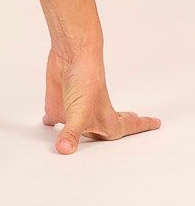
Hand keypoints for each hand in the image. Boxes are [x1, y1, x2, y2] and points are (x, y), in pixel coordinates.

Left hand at [42, 46, 161, 154]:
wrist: (70, 55)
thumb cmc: (85, 82)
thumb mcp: (78, 114)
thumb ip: (71, 134)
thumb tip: (64, 150)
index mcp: (106, 122)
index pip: (127, 128)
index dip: (141, 126)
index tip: (156, 122)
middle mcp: (92, 117)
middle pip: (106, 128)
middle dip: (119, 128)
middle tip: (132, 125)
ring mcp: (75, 110)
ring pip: (81, 125)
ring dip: (85, 131)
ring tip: (92, 134)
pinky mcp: (58, 102)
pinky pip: (55, 116)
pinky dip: (53, 121)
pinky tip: (49, 123)